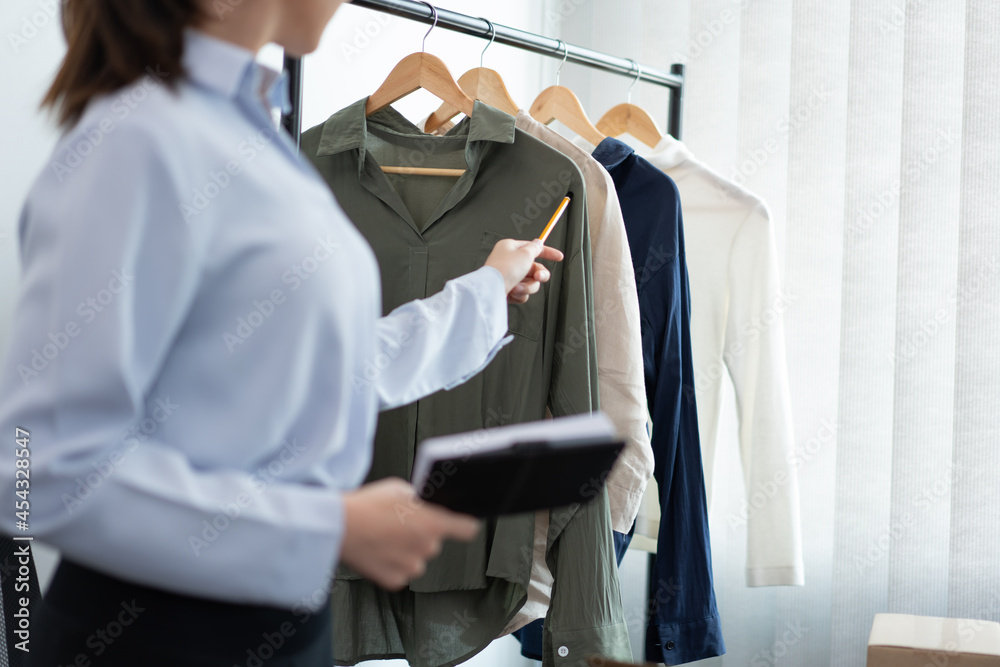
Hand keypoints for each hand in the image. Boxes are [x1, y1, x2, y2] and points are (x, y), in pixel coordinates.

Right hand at [339, 478, 479, 589]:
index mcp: (434, 523)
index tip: (462, 525)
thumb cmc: (367, 504)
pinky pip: (400, 572)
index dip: (464, 525)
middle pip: (434, 542)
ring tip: (383, 538)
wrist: (338, 527)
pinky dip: (391, 564)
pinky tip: (377, 551)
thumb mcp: (399, 489)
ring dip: (407, 551)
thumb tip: (425, 506)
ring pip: (417, 559)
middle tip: (397, 526)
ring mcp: (412, 566)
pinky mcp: (395, 581)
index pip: (467, 529)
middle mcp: (427, 547)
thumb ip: (419, 501)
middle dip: (421, 535)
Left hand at [484, 239, 564, 303]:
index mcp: (511, 248)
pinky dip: (521, 293)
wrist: (492, 290)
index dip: (548, 252)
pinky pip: (523, 292)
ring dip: (528, 286)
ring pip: (531, 282)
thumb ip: (535, 248)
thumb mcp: (525, 254)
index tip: (559, 256)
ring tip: (518, 287)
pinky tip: (513, 292)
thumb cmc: (504, 269)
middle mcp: (510, 261)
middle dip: (539, 275)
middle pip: (534, 268)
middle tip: (538, 277)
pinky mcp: (509, 289)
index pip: (533, 248)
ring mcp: (509, 276)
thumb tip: (538, 243)